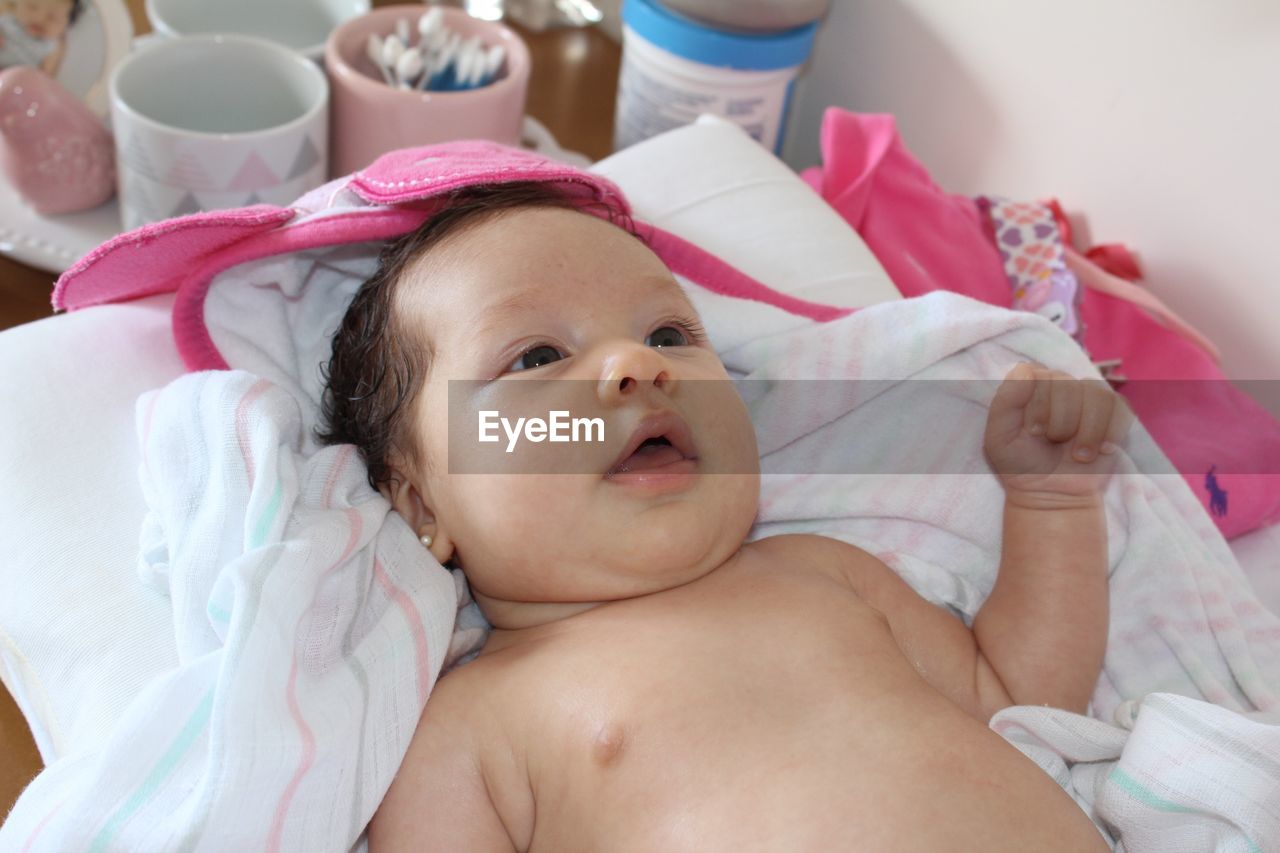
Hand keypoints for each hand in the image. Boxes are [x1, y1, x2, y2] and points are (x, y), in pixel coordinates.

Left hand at [984, 362, 1131, 506]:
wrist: (1051, 493)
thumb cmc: (1020, 464)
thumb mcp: (999, 438)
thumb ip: (1005, 403)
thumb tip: (1025, 368)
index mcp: (1030, 385)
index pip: (1040, 374)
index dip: (1039, 406)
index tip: (1033, 431)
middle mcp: (1060, 384)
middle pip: (1068, 385)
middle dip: (1060, 423)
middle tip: (1053, 442)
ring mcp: (1088, 398)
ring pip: (1097, 396)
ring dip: (1086, 432)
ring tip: (1077, 454)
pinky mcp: (1113, 414)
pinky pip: (1120, 409)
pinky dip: (1110, 434)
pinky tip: (1100, 451)